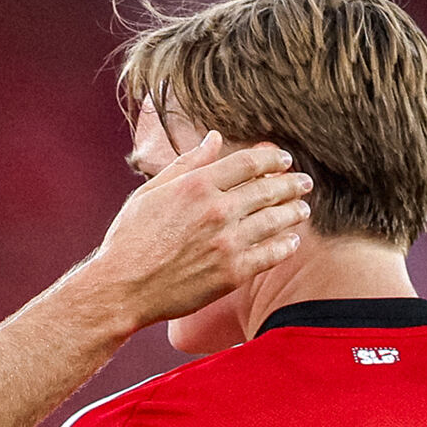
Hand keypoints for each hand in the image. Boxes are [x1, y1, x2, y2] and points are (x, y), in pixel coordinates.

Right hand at [87, 131, 312, 326]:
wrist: (122, 288)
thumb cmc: (129, 239)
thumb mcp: (150, 192)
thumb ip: (186, 164)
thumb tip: (213, 138)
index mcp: (196, 185)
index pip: (249, 162)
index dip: (272, 158)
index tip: (283, 159)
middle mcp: (217, 210)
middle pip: (270, 188)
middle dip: (292, 183)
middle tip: (303, 183)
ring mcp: (228, 242)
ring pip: (277, 219)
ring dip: (295, 211)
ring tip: (302, 209)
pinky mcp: (233, 272)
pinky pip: (273, 253)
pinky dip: (286, 244)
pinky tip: (290, 240)